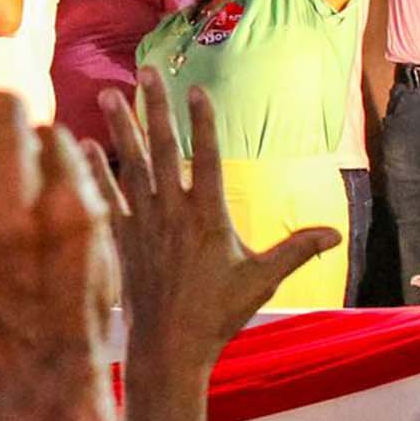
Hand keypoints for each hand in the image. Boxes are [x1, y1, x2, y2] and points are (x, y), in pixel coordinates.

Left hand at [90, 73, 336, 373]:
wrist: (169, 348)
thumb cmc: (218, 315)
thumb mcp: (263, 280)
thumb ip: (297, 249)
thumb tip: (335, 231)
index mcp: (208, 218)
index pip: (208, 158)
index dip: (204, 122)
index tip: (197, 88)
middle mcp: (172, 213)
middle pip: (164, 149)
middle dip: (157, 108)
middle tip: (148, 72)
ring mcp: (142, 223)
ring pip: (131, 165)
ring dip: (122, 127)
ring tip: (111, 92)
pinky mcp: (119, 238)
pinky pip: (104, 196)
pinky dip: (94, 169)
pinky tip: (84, 143)